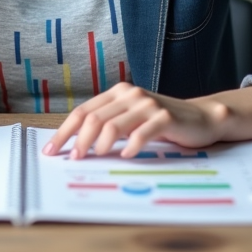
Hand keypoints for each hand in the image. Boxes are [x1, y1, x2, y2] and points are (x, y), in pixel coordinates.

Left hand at [42, 83, 228, 159]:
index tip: (52, 150)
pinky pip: (142, 133)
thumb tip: (76, 145)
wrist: (199, 117)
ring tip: (98, 156)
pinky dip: (131, 146)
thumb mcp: (131, 118)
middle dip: (79, 141)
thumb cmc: (160, 122)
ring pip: (113, 125)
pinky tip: (127, 155)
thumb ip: (108, 125)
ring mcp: (148, 104)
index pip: (83, 112)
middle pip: (94, 118)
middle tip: (74, 158)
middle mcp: (130, 94)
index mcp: (117, 92)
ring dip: (101, 145)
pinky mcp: (164, 117)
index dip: (65, 131)